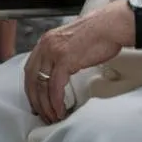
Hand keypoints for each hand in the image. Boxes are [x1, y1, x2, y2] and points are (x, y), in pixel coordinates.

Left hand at [24, 2, 130, 123]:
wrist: (111, 25)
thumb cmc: (98, 33)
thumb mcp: (71, 42)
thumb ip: (61, 54)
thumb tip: (60, 72)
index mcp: (46, 40)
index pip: (30, 69)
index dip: (31, 88)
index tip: (35, 101)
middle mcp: (46, 45)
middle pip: (32, 79)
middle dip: (35, 100)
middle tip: (42, 114)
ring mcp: (54, 52)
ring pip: (42, 85)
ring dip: (46, 105)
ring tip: (52, 117)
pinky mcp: (65, 60)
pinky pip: (55, 87)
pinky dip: (56, 101)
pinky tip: (60, 110)